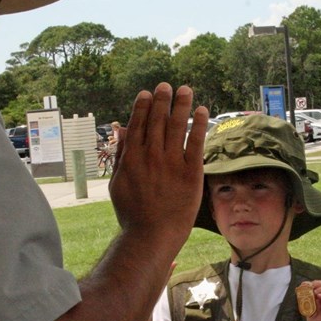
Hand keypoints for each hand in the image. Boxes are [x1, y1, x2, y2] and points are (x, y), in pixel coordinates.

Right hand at [109, 83, 207, 249]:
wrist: (152, 235)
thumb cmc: (133, 214)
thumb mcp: (117, 184)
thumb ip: (120, 156)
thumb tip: (121, 130)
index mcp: (132, 158)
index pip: (138, 124)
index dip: (143, 106)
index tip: (147, 93)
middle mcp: (151, 155)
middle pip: (157, 120)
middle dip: (162, 100)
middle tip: (167, 85)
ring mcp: (171, 162)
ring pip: (176, 126)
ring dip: (181, 105)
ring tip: (185, 89)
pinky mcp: (190, 172)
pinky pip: (196, 142)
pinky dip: (199, 124)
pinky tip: (202, 111)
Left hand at [304, 281, 320, 320]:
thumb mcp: (310, 315)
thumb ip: (308, 305)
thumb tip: (305, 293)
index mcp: (318, 302)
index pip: (316, 287)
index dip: (309, 285)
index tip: (302, 285)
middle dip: (315, 283)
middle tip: (309, 287)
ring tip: (314, 292)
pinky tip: (319, 296)